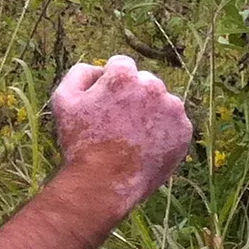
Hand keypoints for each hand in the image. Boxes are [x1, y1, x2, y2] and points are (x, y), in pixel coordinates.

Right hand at [52, 55, 194, 213]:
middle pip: (144, 82)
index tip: (105, 103)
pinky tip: (146, 146)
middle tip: (118, 123)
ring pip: (161, 102)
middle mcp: (152, 86)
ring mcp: (172, 109)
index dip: (110, 83)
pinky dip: (163, 131)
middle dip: (133, 96)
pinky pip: (174, 123)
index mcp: (124, 75)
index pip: (121, 65)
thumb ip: (81, 73)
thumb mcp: (63, 101)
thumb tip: (100, 69)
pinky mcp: (184, 130)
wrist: (105, 182)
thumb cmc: (81, 142)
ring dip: (150, 112)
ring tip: (132, 137)